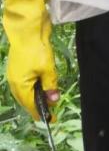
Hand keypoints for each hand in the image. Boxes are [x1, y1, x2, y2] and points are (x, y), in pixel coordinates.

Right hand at [0, 0, 59, 120]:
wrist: (27, 30)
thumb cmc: (36, 50)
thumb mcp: (47, 69)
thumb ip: (50, 86)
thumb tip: (53, 100)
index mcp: (20, 86)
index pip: (31, 105)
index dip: (42, 113)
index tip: (52, 120)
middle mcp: (14, 83)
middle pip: (27, 100)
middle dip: (39, 106)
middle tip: (53, 109)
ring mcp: (14, 75)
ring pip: (26, 92)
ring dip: (37, 96)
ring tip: (49, 98)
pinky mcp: (17, 68)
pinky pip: (25, 84)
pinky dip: (34, 88)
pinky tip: (42, 86)